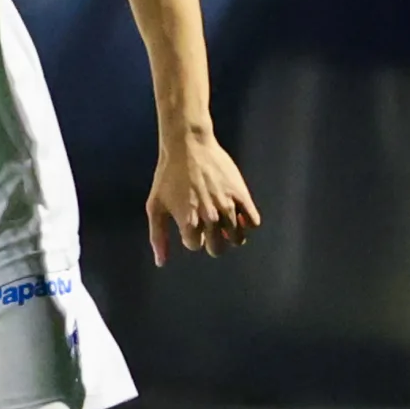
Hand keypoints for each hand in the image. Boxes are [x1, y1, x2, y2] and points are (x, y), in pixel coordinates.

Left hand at [147, 133, 259, 264]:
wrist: (189, 146)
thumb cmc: (168, 175)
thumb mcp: (155, 206)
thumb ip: (158, 236)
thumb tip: (161, 262)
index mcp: (189, 223)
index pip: (196, 246)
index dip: (191, 236)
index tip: (189, 223)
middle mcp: (210, 218)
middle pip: (218, 248)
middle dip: (212, 242)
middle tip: (208, 229)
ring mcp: (228, 207)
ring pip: (238, 239)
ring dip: (230, 235)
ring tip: (224, 224)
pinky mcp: (242, 195)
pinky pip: (254, 222)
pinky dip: (248, 224)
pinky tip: (238, 216)